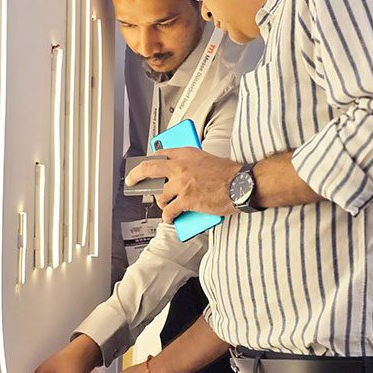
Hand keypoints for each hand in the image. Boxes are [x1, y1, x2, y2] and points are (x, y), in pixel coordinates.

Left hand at [125, 147, 240, 222]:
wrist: (241, 184)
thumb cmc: (228, 173)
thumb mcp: (205, 159)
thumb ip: (189, 164)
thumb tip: (176, 175)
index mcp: (185, 153)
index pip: (159, 154)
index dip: (148, 161)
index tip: (142, 166)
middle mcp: (180, 166)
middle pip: (149, 169)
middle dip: (136, 175)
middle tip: (131, 180)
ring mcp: (181, 184)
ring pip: (160, 195)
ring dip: (161, 202)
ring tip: (166, 206)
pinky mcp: (186, 200)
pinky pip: (169, 211)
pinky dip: (168, 217)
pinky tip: (170, 218)